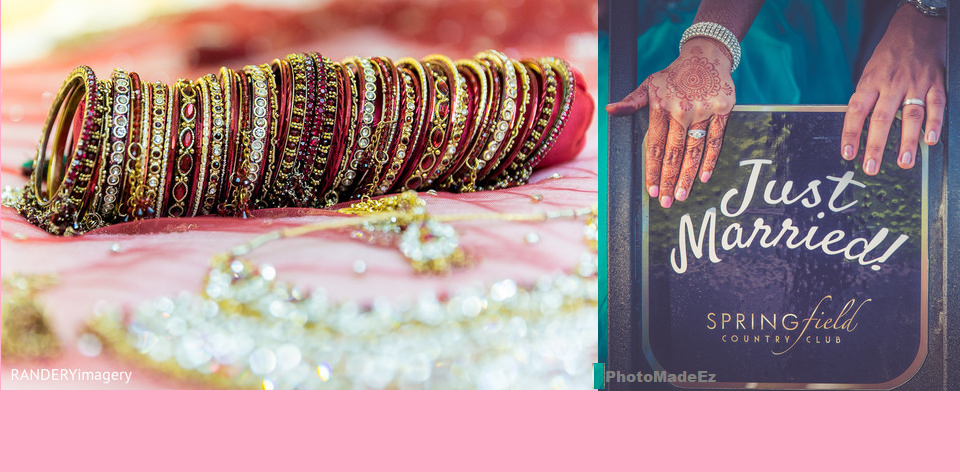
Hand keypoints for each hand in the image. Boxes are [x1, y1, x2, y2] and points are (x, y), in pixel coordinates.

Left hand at [607, 37, 734, 207]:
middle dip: (669, 180)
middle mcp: (682, 109)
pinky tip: (703, 177)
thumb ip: (631, 102)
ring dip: (688, 176)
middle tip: (667, 202)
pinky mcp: (723, 109)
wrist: (707, 54)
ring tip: (682, 196)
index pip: (655, 145)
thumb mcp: (650, 85)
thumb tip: (610, 110)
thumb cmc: (673, 75)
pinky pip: (716, 140)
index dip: (653, 170)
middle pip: (674, 152)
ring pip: (695, 150)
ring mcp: (704, 110)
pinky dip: (710, 160)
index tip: (652, 191)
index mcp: (660, 106)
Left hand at [841, 4, 945, 174]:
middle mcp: (892, 84)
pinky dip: (935, 124)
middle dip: (876, 146)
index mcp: (871, 82)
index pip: (856, 112)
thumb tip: (857, 128)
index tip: (848, 154)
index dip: (851, 134)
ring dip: (908, 142)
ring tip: (904, 162)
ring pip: (911, 116)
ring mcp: (915, 84)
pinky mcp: (935, 83)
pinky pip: (936, 105)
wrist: (917, 28)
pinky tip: (931, 140)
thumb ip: (866, 98)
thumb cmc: (888, 56)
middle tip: (872, 167)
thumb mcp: (869, 72)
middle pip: (882, 119)